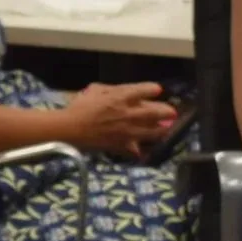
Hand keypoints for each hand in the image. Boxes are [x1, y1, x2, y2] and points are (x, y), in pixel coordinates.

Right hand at [59, 82, 176, 157]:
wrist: (70, 128)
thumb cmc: (80, 106)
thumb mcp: (95, 89)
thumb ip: (112, 89)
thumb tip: (124, 90)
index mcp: (121, 97)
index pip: (145, 90)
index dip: (153, 89)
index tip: (157, 90)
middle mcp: (129, 113)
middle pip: (156, 112)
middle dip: (167, 111)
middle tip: (171, 112)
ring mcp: (127, 131)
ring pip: (153, 132)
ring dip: (162, 130)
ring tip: (165, 129)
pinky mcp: (122, 145)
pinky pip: (137, 151)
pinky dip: (141, 151)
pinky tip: (142, 150)